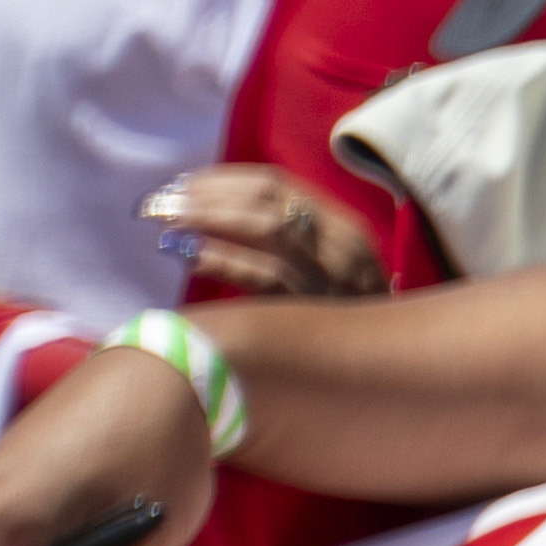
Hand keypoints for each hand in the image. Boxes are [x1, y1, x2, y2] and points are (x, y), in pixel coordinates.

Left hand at [144, 166, 387, 303]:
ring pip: (269, 229)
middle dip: (209, 194)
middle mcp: (342, 244)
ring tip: (169, 222)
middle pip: (269, 199)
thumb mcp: (328, 266)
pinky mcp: (317, 308)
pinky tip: (190, 257)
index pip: (277, 183)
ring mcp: (333, 276)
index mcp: (343, 226)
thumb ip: (288, 239)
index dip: (223, 180)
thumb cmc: (341, 315)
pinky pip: (267, 276)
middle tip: (161, 201)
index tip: (181, 185)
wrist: (384, 365)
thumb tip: (210, 209)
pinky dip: (226, 260)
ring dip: (211, 218)